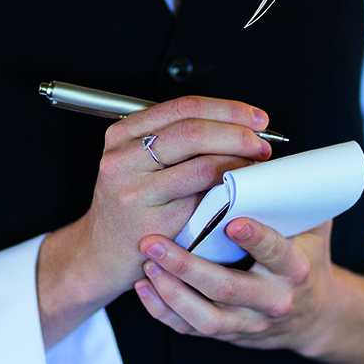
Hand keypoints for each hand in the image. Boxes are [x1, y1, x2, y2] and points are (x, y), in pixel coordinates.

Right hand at [38, 97, 271, 346]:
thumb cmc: (128, 208)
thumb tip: (236, 125)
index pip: (182, 108)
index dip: (227, 109)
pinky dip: (229, 191)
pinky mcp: (154, 224)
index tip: (255, 117)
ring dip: (239, 163)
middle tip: (261, 143)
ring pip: (202, 165)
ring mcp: (135, 194)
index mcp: (120, 136)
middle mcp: (122, 161)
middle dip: (238, 133)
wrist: (101, 256)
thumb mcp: (135, 164)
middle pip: (193, 132)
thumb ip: (172, 141)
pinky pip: (203, 201)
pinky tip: (240, 189)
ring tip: (255, 166)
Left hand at [132, 218, 337, 356]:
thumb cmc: (307, 257)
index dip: (255, 238)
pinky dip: (163, 310)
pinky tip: (144, 286)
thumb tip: (265, 158)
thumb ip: (293, 200)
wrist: (312, 315)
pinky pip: (190, 328)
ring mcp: (248, 321)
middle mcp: (272, 299)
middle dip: (187, 267)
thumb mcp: (313, 228)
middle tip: (154, 243)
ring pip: (205, 317)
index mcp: (295, 269)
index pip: (276, 253)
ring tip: (147, 264)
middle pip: (227, 288)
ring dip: (171, 291)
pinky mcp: (228, 333)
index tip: (232, 222)